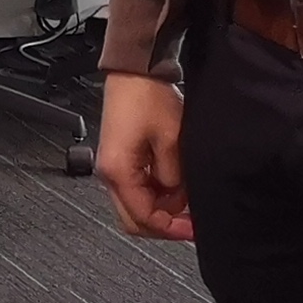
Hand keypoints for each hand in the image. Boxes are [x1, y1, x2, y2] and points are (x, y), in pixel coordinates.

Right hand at [95, 71, 192, 240]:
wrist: (135, 72)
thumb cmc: (147, 97)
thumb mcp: (173, 141)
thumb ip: (174, 177)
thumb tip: (178, 198)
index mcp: (118, 171)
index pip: (142, 217)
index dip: (170, 229)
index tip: (192, 229)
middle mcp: (109, 173)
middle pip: (134, 219)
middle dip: (164, 223)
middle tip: (190, 222)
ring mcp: (114, 166)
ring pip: (136, 205)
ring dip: (162, 208)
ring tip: (186, 197)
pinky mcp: (121, 159)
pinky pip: (138, 188)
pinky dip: (157, 193)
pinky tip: (175, 185)